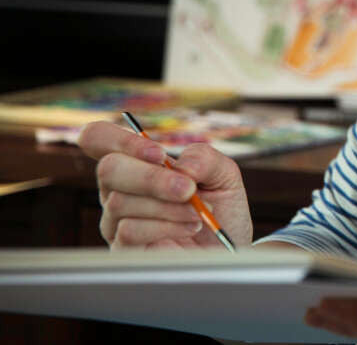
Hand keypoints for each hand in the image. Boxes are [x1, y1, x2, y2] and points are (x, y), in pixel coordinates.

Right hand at [77, 119, 252, 249]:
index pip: (99, 139)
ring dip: (167, 206)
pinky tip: (190, 227)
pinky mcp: (121, 248)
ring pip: (120, 202)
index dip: (119, 139)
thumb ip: (206, 159)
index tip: (159, 154)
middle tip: (187, 189)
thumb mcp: (224, 175)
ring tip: (197, 213)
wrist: (226, 248)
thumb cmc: (219, 209)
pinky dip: (166, 226)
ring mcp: (116, 220)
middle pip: (108, 168)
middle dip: (151, 177)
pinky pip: (129, 231)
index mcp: (137, 163)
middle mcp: (119, 189)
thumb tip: (182, 165)